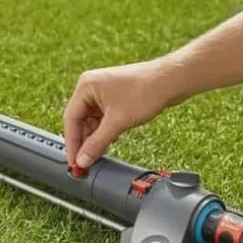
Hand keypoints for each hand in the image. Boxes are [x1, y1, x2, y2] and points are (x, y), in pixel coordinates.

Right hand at [63, 58, 185, 167]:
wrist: (171, 80)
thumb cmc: (145, 91)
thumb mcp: (117, 122)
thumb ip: (97, 143)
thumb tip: (83, 160)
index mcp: (86, 86)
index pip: (71, 119)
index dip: (72, 143)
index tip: (75, 162)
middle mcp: (91, 87)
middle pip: (79, 121)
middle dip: (83, 142)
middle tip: (85, 162)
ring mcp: (103, 92)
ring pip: (91, 121)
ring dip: (95, 138)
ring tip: (98, 154)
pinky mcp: (115, 97)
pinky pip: (103, 118)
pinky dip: (104, 132)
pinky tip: (109, 142)